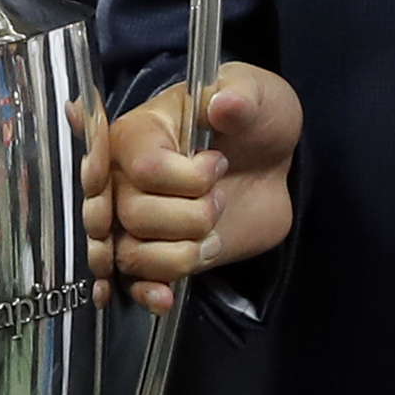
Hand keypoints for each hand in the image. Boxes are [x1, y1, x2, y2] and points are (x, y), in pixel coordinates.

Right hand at [89, 64, 301, 309]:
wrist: (270, 162)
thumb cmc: (254, 119)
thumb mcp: (257, 95)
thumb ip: (241, 97)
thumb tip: (225, 104)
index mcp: (138, 133)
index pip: (144, 168)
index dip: (188, 177)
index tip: (217, 162)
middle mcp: (124, 177)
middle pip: (133, 215)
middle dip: (190, 216)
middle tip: (220, 198)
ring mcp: (138, 218)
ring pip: (132, 254)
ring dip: (180, 255)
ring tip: (211, 236)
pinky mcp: (158, 251)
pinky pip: (135, 281)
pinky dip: (148, 293)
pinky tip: (165, 298)